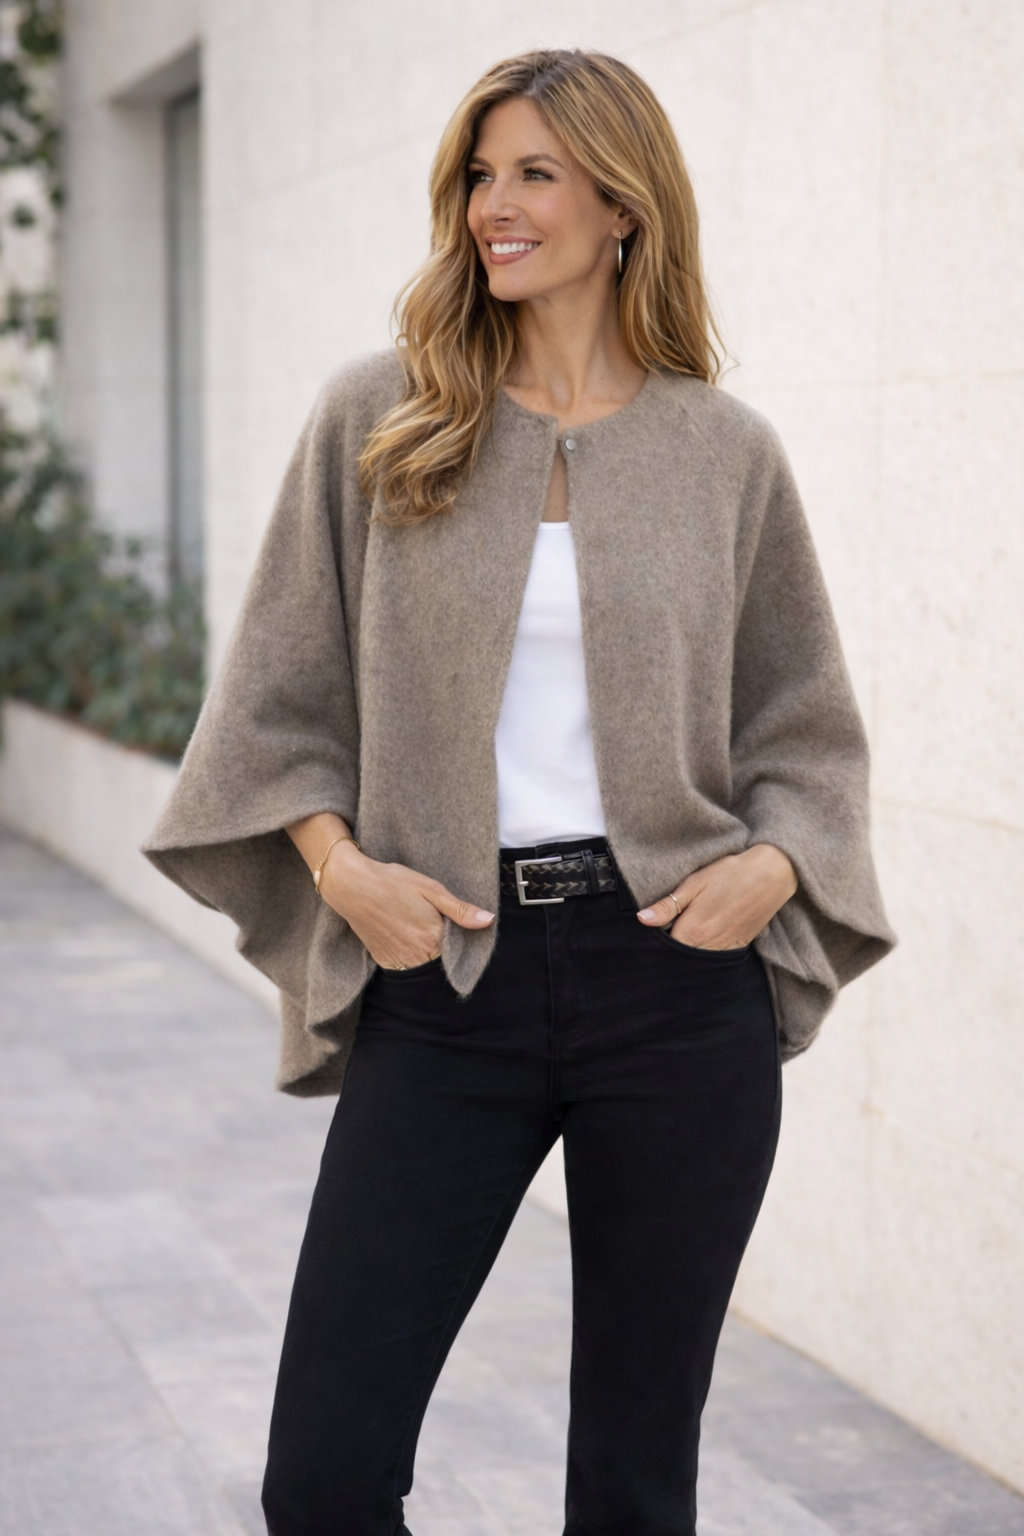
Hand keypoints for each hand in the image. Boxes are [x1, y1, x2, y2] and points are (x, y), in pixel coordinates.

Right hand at [318, 839, 493, 970]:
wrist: (352, 886)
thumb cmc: (393, 883)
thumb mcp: (431, 889)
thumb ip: (460, 909)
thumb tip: (488, 920)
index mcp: (433, 940)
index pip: (458, 953)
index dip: (459, 941)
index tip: (452, 927)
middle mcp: (416, 957)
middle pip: (440, 962)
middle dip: (442, 949)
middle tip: (430, 925)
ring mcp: (398, 962)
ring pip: (422, 967)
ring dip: (425, 955)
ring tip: (417, 929)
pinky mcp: (383, 961)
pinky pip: (403, 967)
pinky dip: (408, 957)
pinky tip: (404, 936)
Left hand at [636, 844, 796, 949]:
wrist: (770, 875)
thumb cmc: (729, 875)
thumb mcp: (693, 884)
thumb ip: (667, 906)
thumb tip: (642, 919)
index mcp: (691, 932)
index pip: (663, 950)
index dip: (654, 943)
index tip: (650, 934)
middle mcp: (707, 947)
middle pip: (680, 959)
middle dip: (670, 952)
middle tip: (666, 935)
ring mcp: (724, 949)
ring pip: (698, 961)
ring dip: (688, 954)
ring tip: (685, 935)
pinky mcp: (738, 947)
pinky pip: (716, 959)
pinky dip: (705, 954)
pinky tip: (702, 939)